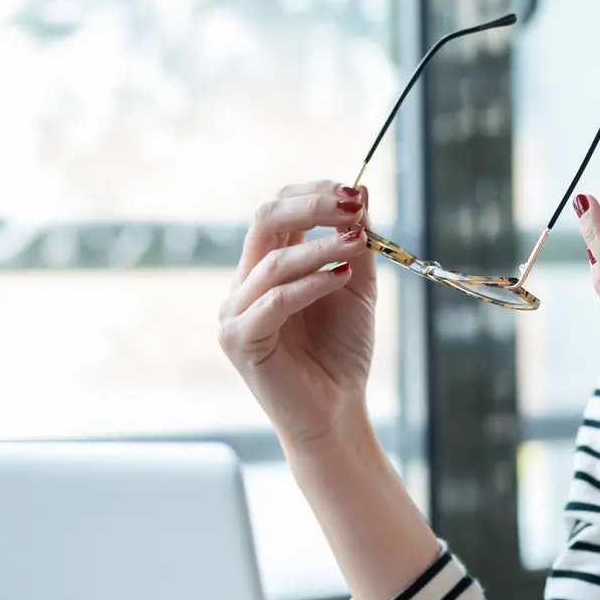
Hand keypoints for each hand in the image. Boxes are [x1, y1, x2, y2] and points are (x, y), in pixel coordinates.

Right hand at [218, 181, 377, 450]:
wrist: (336, 410)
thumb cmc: (342, 350)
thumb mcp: (357, 286)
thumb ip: (356, 242)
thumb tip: (363, 189)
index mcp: (267, 265)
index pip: (278, 208)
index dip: (314, 193)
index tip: (355, 191)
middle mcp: (245, 282)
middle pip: (265, 219)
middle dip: (312, 205)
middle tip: (353, 205)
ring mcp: (236, 311)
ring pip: (274, 259)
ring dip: (322, 246)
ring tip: (359, 242)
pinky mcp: (240, 340)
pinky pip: (275, 301)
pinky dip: (311, 284)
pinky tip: (343, 277)